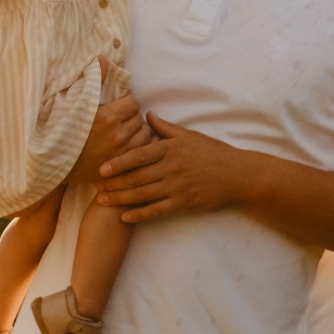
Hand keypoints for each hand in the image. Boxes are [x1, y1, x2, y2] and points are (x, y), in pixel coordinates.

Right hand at [68, 66, 149, 183]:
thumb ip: (95, 81)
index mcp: (108, 117)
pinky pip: (141, 151)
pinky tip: (126, 145)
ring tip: (124, 131)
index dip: (126, 102)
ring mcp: (121, 153)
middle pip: (139, 118)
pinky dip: (137, 146)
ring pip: (144, 134)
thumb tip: (103, 58)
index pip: (133, 102)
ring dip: (136, 131)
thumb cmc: (62, 129)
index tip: (118, 106)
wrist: (53, 163)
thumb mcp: (76, 103)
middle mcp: (118, 135)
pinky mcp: (121, 166)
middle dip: (131, 116)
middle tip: (120, 119)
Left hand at [94, 113, 249, 223]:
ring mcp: (178, 186)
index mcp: (171, 149)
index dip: (118, 162)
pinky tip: (125, 217)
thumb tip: (147, 116)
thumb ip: (166, 128)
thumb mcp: (190, 135)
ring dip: (121, 199)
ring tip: (103, 202)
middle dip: (114, 183)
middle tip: (95, 187)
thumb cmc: (213, 153)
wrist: (238, 175)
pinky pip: (158, 210)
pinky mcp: (185, 202)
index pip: (139, 155)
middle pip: (137, 176)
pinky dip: (140, 214)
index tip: (102, 168)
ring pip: (143, 194)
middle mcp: (172, 167)